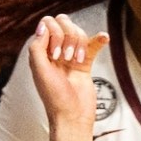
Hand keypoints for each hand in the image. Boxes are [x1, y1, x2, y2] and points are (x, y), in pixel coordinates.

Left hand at [25, 15, 109, 140]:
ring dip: (79, 44)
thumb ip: (37, 47)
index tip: (55, 55)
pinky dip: (99, 39)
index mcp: (41, 52)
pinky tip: (104, 38)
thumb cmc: (54, 98)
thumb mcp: (39, 71)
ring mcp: (70, 56)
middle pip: (64, 24)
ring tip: (76, 62)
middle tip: (66, 58)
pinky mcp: (85, 63)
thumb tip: (42, 26)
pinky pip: (93, 44)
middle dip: (67, 37)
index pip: (47, 24)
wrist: (72, 117)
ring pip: (78, 33)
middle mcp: (54, 51)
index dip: (54, 34)